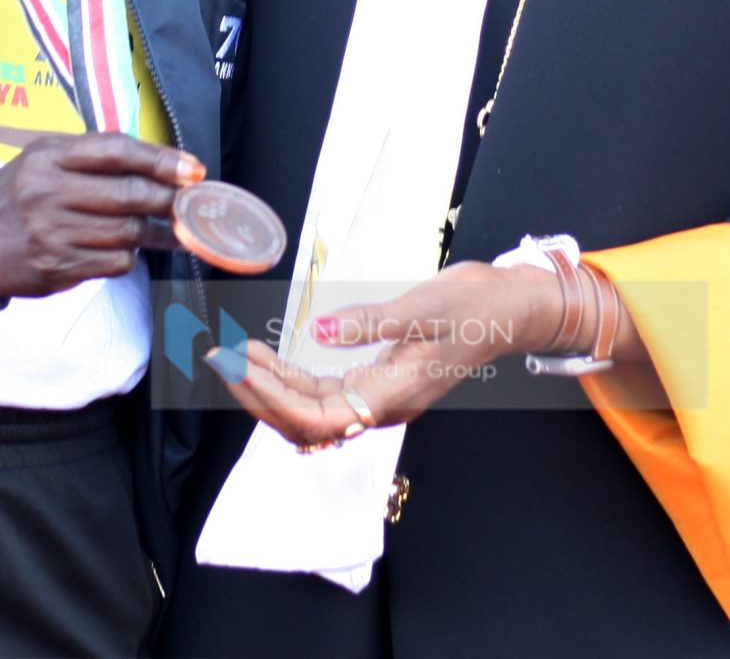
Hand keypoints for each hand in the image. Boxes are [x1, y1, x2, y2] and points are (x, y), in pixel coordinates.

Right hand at [0, 133, 201, 300]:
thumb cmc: (17, 195)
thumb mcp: (43, 157)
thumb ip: (92, 155)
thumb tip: (159, 163)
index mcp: (48, 157)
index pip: (115, 150)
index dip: (160, 159)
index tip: (192, 169)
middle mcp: (48, 192)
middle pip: (128, 194)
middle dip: (168, 199)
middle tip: (192, 203)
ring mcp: (52, 232)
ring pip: (126, 231)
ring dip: (155, 232)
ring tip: (170, 229)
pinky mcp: (57, 266)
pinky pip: (114, 262)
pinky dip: (130, 256)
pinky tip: (130, 250)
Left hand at [206, 262, 561, 447]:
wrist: (511, 309)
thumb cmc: (476, 306)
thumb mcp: (425, 305)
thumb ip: (370, 322)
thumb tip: (320, 329)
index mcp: (392, 397)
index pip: (315, 417)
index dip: (270, 398)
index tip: (236, 366)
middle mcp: (381, 407)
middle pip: (303, 423)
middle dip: (256, 395)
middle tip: (218, 359)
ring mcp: (379, 399)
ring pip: (309, 412)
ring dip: (268, 389)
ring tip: (234, 356)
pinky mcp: (378, 383)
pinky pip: (323, 395)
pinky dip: (290, 379)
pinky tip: (269, 357)